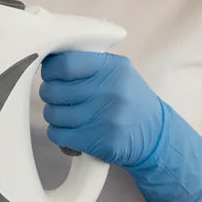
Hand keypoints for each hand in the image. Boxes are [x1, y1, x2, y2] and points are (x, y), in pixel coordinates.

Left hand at [39, 51, 201, 201]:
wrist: (155, 135)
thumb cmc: (127, 99)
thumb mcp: (117, 71)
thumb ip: (87, 62)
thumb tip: (47, 59)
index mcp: (113, 68)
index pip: (64, 64)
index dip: (50, 71)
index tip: (51, 75)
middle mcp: (111, 91)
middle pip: (54, 90)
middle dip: (50, 95)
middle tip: (59, 98)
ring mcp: (107, 118)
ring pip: (52, 114)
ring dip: (55, 116)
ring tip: (69, 116)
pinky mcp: (100, 142)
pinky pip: (58, 135)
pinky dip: (59, 134)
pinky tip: (72, 132)